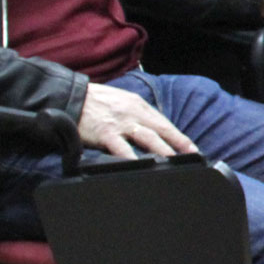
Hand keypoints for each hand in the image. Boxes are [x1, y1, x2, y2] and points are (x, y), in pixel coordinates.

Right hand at [77, 82, 197, 159]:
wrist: (70, 97)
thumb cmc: (95, 102)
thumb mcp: (121, 103)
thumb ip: (137, 116)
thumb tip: (153, 132)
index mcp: (138, 105)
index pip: (164, 123)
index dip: (180, 137)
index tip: (193, 149)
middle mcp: (133, 112)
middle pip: (161, 129)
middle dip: (178, 144)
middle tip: (192, 156)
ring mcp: (120, 123)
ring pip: (147, 138)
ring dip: (163, 150)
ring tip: (174, 162)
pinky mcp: (105, 132)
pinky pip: (121, 147)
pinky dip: (132, 157)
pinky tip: (140, 166)